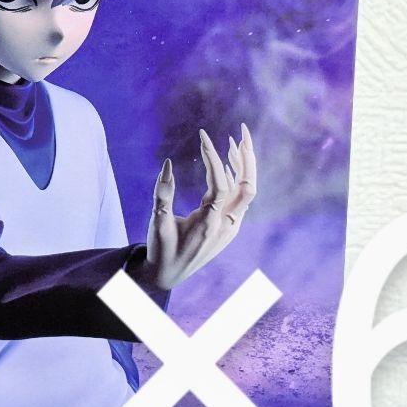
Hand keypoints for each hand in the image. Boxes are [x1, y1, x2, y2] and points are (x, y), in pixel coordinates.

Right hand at [143, 123, 257, 289]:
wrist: (168, 276)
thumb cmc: (161, 249)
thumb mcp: (158, 222)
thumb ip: (162, 193)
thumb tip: (167, 163)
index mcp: (208, 225)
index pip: (221, 185)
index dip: (213, 158)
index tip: (203, 136)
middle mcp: (225, 226)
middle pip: (248, 186)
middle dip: (247, 157)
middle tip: (242, 131)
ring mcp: (230, 228)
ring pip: (246, 192)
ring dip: (242, 167)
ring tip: (233, 143)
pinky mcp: (229, 229)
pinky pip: (240, 199)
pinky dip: (235, 179)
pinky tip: (226, 164)